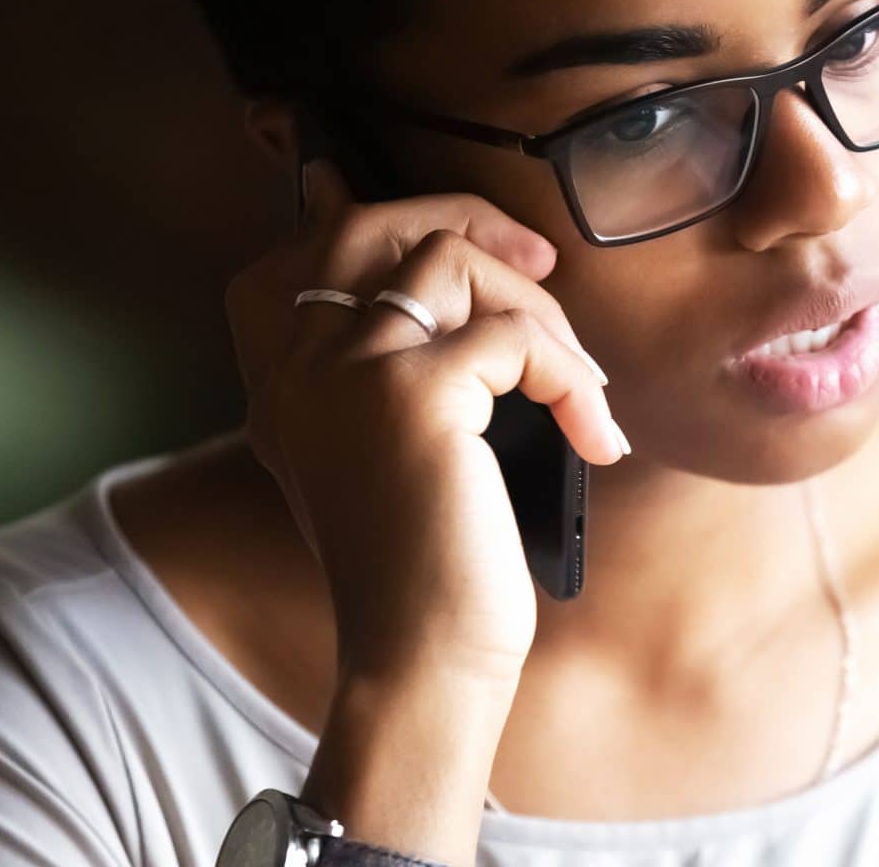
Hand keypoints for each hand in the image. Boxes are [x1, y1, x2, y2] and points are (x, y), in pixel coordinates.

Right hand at [224, 157, 624, 685]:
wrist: (420, 660)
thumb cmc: (427, 567)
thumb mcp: (391, 453)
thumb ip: (398, 372)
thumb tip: (471, 290)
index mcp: (284, 382)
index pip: (306, 247)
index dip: (390, 216)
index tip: (476, 247)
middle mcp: (298, 366)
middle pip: (368, 222)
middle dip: (466, 221)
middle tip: (540, 269)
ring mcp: (348, 371)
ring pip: (449, 260)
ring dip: (538, 309)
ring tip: (577, 385)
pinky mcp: (412, 394)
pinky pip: (516, 336)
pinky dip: (572, 378)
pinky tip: (594, 437)